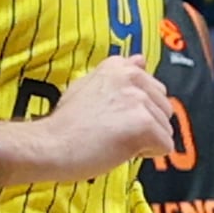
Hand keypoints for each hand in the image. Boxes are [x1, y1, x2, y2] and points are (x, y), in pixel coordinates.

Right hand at [0, 60, 180, 186]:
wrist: (48, 145)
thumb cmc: (65, 123)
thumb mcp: (86, 85)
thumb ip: (117, 74)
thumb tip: (141, 59)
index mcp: (120, 67)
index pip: (154, 90)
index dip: (137, 111)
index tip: (112, 117)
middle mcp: (133, 78)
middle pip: (164, 109)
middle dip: (145, 125)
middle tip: (111, 131)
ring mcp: (140, 100)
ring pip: (165, 129)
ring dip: (144, 141)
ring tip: (112, 140)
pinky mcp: (144, 124)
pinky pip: (164, 146)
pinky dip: (147, 154)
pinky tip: (119, 150)